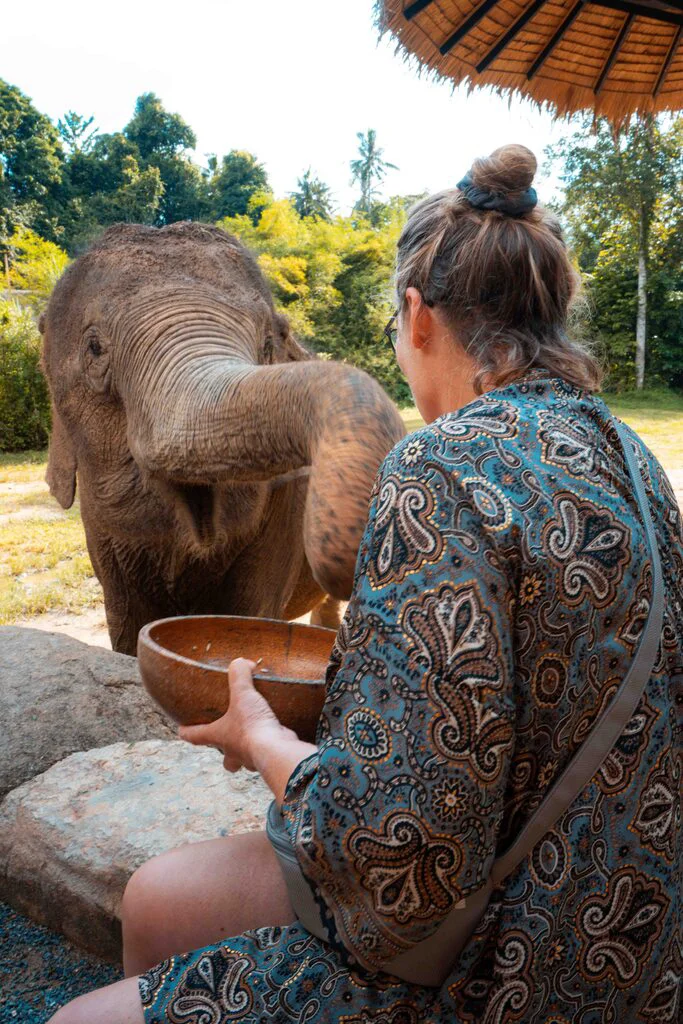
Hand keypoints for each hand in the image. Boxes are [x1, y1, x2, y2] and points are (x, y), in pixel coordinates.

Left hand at [178, 658, 297, 771]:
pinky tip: (274, 736)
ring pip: (245, 760)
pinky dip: (268, 746)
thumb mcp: (242, 694)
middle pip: (226, 760)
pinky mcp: (268, 757)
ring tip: (255, 737)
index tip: (181, 730)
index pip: (195, 736)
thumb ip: (238, 675)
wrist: (275, 749)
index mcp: (219, 736)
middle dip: (225, 752)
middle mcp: (233, 751)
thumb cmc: (252, 725)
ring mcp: (251, 757)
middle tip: (229, 740)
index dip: (187, 732)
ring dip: (248, 752)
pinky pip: (265, 753)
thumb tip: (239, 662)